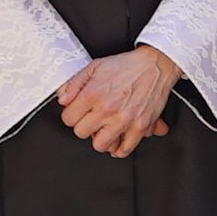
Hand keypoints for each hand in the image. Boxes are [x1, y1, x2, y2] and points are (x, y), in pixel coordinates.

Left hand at [55, 45, 185, 158]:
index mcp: (94, 93)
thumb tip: (62, 99)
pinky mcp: (139, 127)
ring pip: (100, 145)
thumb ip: (74, 83)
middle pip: (82, 133)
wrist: (154, 65)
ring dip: (100, 138)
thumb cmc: (127, 66)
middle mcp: (108, 109)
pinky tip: (117, 140)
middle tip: (90, 119)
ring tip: (103, 129)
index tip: (77, 112)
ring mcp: (124, 120)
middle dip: (84, 126)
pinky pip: (124, 150)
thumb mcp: (94, 67)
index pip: (69, 118)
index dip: (71, 114)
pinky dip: (119, 149)